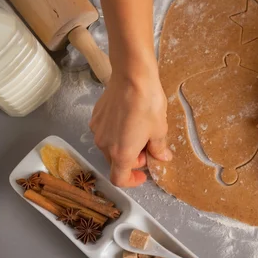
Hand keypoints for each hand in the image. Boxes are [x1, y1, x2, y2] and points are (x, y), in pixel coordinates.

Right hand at [90, 69, 171, 186]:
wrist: (132, 77)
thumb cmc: (147, 104)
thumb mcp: (159, 130)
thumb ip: (159, 148)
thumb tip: (162, 157)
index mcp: (121, 153)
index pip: (119, 179)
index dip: (131, 181)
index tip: (142, 174)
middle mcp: (104, 144)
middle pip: (115, 162)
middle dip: (132, 159)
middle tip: (148, 147)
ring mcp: (97, 129)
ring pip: (110, 146)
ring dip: (124, 145)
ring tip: (140, 130)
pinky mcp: (95, 116)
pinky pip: (105, 131)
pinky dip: (117, 132)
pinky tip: (130, 119)